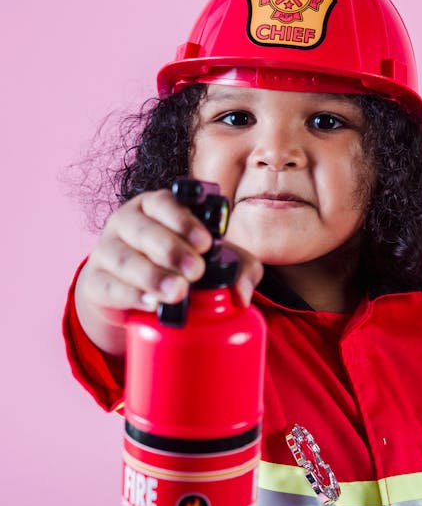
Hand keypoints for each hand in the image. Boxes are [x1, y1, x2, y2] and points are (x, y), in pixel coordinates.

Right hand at [74, 190, 263, 355]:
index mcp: (155, 207)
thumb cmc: (178, 266)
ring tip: (177, 291)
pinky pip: (109, 286)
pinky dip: (130, 294)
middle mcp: (126, 223)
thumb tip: (242, 295)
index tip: (206, 243)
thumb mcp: (212, 260)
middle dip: (171, 250)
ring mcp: (106, 251)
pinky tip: (150, 302)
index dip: (183, 221)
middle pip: (143, 231)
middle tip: (196, 271)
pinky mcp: (95, 281)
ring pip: (125, 259)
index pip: (164, 203)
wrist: (133, 294)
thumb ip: (240, 268)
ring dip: (152, 275)